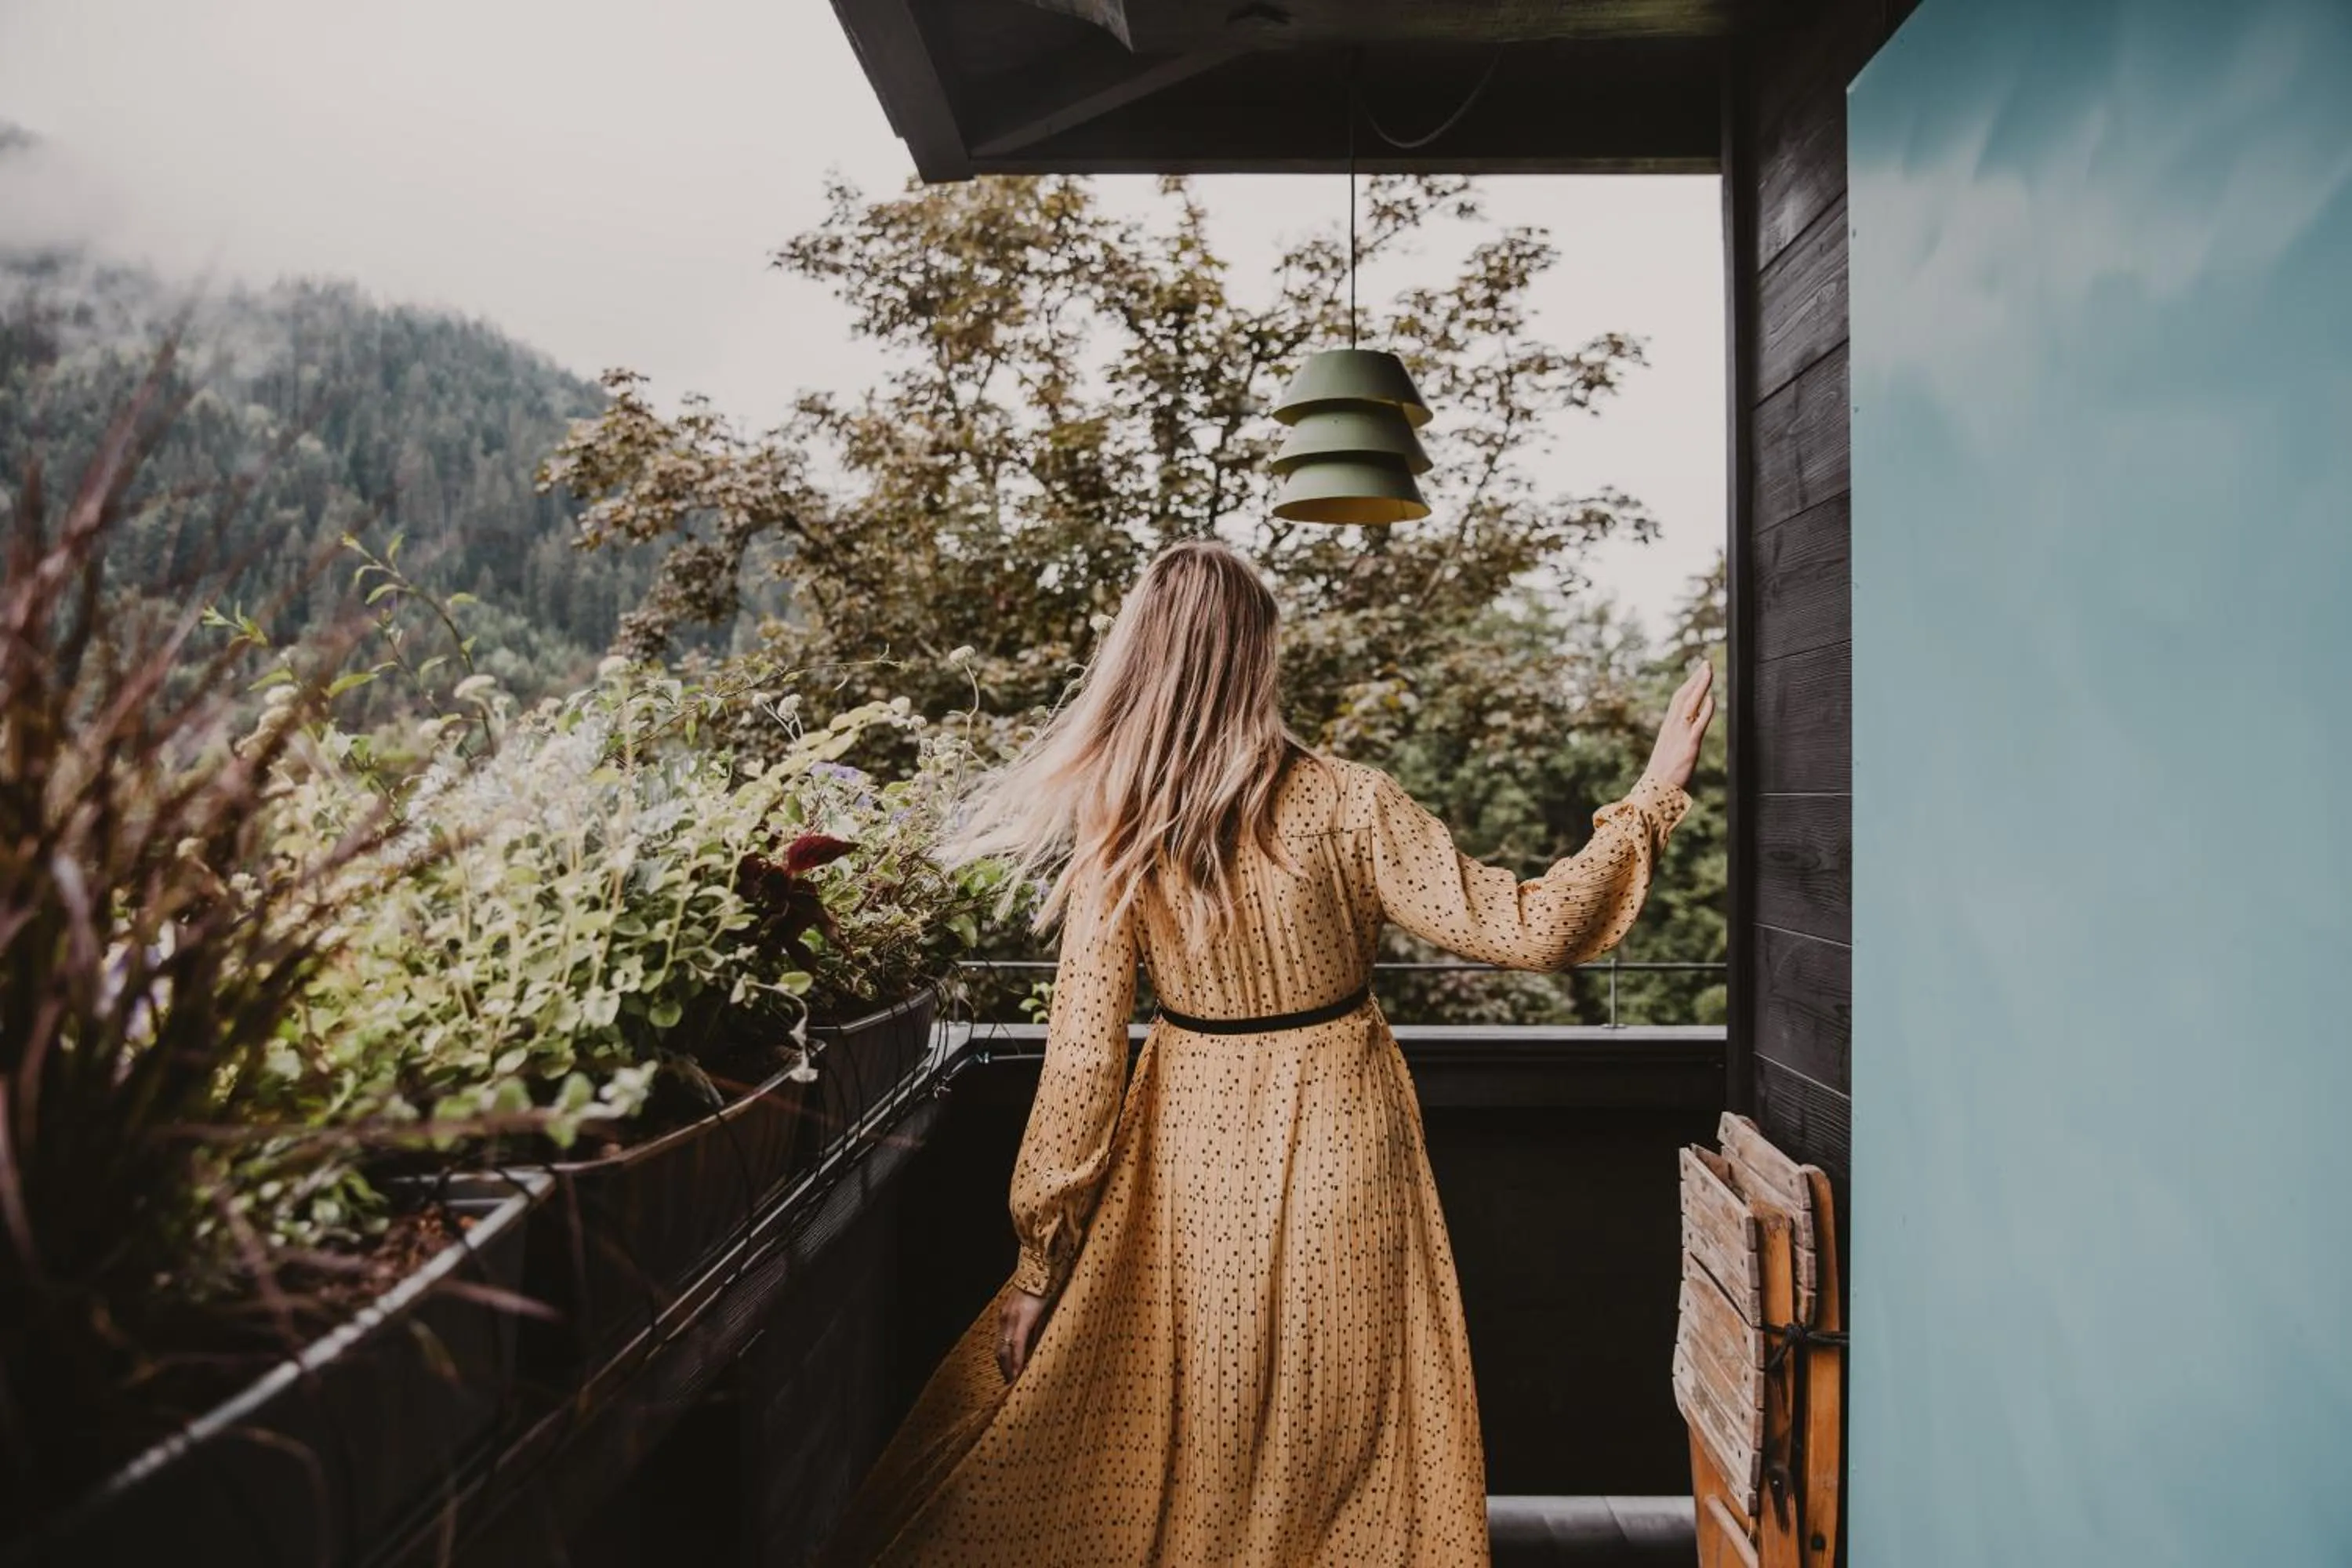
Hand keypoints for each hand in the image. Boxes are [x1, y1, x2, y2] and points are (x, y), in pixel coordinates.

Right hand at [998, 1288, 1049, 1382]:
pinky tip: (1008, 1358)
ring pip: (999, 1345)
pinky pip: (1000, 1337)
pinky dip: (1003, 1350)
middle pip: (1004, 1349)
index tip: (1017, 1378)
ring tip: (1009, 1374)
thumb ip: (1041, 1331)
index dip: (1016, 1363)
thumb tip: (1037, 1349)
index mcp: (1023, 1318)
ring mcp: (1005, 1316)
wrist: (1035, 1271)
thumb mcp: (1048, 1312)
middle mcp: (1010, 1318)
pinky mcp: (1003, 1314)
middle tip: (1012, 1383)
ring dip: (1003, 1361)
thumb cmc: (1047, 1292)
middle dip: (1007, 1368)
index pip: (1017, 1346)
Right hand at [1643, 659, 1715, 793]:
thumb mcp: (1669, 752)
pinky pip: (1698, 724)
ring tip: (1708, 671)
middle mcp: (1672, 728)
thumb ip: (1678, 740)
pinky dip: (1704, 710)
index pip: (1678, 700)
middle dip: (1695, 678)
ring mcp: (1680, 736)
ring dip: (1700, 686)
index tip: (1697, 673)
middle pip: (1683, 696)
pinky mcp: (1689, 746)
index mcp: (1668, 728)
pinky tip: (1711, 698)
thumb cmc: (1662, 777)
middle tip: (1705, 663)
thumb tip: (1687, 733)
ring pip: (1690, 704)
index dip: (1689, 685)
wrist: (1654, 792)